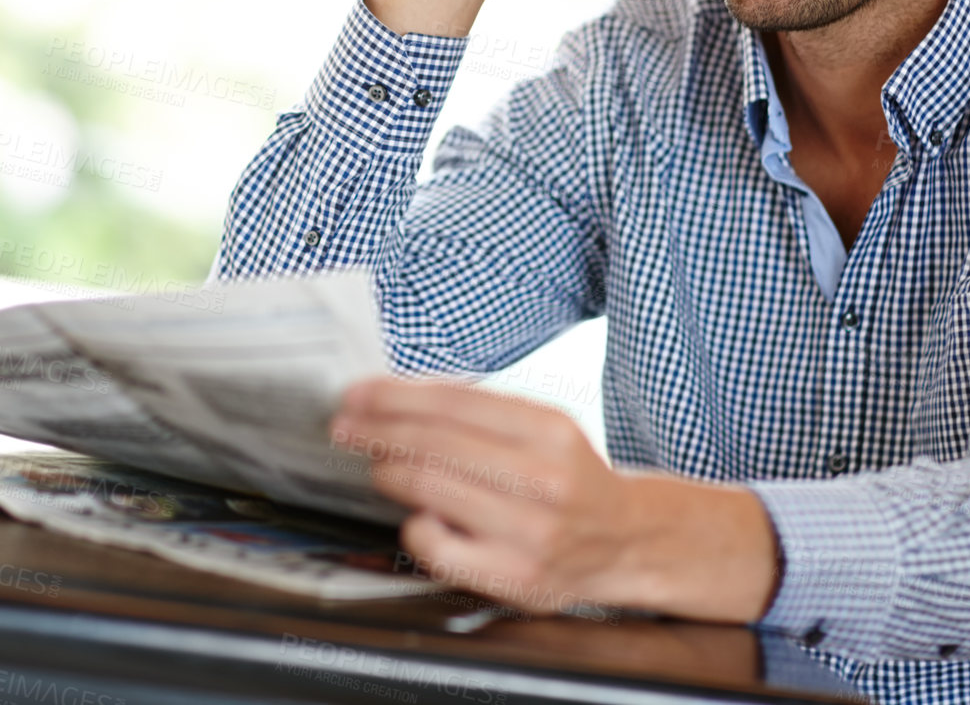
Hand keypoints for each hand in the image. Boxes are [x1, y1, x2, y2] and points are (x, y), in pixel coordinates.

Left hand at [328, 377, 778, 623]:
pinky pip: (438, 548)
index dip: (394, 396)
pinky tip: (413, 515)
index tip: (358, 393)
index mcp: (550, 430)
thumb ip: (481, 412)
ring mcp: (530, 532)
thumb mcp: (543, 427)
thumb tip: (399, 397)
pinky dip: (413, 526)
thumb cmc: (570, 478)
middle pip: (434, 445)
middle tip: (345, 426)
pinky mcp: (516, 577)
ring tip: (375, 463)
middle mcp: (544, 480)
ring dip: (387, 471)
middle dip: (376, 431)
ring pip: (431, 490)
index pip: (452, 403)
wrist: (624, 540)